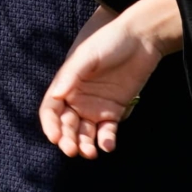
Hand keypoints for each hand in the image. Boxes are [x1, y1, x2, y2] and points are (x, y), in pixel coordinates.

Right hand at [38, 0, 180, 158]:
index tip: (55, 137)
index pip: (51, 110)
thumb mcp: (87, 55)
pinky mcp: (116, 110)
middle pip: (67, 126)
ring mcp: (96, 106)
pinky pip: (107, 131)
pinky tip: (108, 145)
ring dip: (84, 145)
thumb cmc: (110, 41)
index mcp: (66, 85)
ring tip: (90, 152)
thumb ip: (71, 74)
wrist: (142, 38)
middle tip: (72, 150)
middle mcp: (78, 98)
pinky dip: (106, 140)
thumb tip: (55, 95)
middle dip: (67, 139)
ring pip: (85, 133)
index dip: (50, 125)